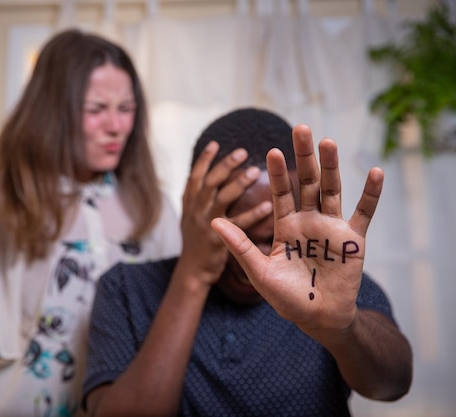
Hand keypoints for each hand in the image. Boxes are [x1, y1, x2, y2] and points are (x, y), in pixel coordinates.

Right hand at [178, 141, 271, 286]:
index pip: (194, 176)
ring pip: (222, 198)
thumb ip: (199, 199)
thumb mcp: (191, 217)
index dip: (203, 160)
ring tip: (255, 171)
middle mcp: (195, 212)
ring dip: (238, 183)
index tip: (215, 144)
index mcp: (189, 205)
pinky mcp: (218, 242)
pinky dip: (252, 214)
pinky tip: (267, 206)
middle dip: (225, 165)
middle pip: (209, 182)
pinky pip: (238, 225)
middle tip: (243, 151)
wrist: (192, 273)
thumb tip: (208, 178)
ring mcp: (205, 226)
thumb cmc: (197, 244)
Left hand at [211, 125, 383, 331]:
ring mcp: (331, 227)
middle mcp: (308, 220)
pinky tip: (375, 172)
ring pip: (331, 190)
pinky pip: (363, 212)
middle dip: (303, 157)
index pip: (281, 193)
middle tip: (300, 129)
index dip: (277, 173)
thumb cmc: (286, 298)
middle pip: (306, 183)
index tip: (271, 151)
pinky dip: (370, 194)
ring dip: (331, 167)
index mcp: (286, 225)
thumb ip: (240, 245)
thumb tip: (213, 221)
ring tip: (328, 142)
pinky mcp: (353, 239)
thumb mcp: (259, 271)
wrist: (317, 317)